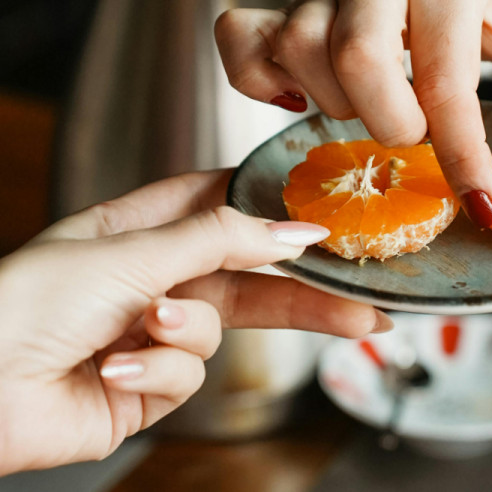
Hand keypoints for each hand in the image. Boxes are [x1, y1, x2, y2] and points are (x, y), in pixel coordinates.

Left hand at [0, 169, 388, 474]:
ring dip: (184, 333)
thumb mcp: (131, 254)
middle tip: (360, 305)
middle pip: (246, 278)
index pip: (218, 203)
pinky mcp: (148, 386)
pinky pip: (187, 376)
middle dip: (300, 293)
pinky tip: (114, 369)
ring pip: (218, 331)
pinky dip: (155, 372)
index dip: (269, 207)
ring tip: (144, 331)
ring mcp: (150, 335)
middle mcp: (148, 279)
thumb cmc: (25, 304)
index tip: (323, 214)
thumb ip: (222, 240)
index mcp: (136, 229)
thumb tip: (295, 231)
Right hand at [214, 0, 491, 226]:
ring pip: (303, 58)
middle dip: (393, 124)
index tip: (479, 206)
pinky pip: (244, 43)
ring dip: (341, 107)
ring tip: (375, 103)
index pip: (448, 81)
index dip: (463, 155)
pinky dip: (259, 83)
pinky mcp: (284, 1)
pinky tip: (299, 97)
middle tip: (415, 129)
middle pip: (360, 66)